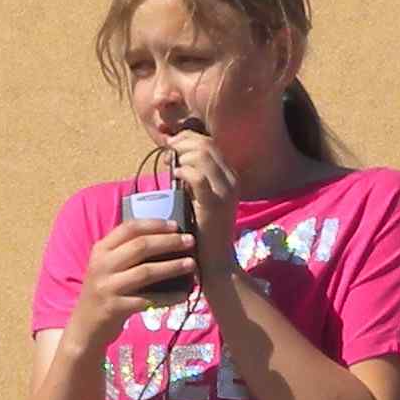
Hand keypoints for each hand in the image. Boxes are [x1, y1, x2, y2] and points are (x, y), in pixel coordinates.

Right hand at [67, 214, 196, 345]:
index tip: (176, 225)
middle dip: (168, 242)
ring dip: (172, 267)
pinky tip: (183, 294)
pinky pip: (148, 300)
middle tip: (190, 242)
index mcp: (101, 250)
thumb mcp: (107, 267)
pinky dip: (168, 297)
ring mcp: (107, 287)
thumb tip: (166, 239)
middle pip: (140, 246)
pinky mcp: (115, 308)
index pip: (129, 228)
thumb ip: (127, 253)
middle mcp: (102, 265)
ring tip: (191, 264)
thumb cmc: (104, 293)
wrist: (85, 327)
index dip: (154, 224)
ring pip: (146, 272)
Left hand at [165, 131, 244, 280]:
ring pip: (202, 155)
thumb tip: (175, 158)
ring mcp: (225, 191)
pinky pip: (198, 177)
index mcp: (230, 176)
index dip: (188, 139)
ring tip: (171, 165)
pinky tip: (175, 175)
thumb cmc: (204, 231)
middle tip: (168, 152)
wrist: (216, 261)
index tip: (172, 147)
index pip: (210, 144)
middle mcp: (231, 180)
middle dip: (183, 143)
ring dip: (181, 155)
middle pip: (206, 144)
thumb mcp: (201, 198)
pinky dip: (183, 171)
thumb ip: (194, 178)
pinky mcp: (215, 203)